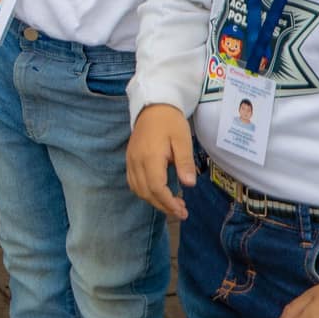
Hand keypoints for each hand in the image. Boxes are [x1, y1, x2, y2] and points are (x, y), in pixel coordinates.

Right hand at [124, 104, 196, 219]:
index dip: (168, 202)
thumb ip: (184, 162)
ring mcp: (131, 160)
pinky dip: (144, 192)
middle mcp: (137, 161)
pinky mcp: (130, 159)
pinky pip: (133, 181)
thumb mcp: (183, 140)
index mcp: (150, 157)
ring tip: (171, 203)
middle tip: (181, 211)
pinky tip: (157, 192)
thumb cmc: (170, 122)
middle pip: (146, 192)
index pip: (156, 187)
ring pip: (137, 189)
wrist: (152, 106)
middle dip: (163, 205)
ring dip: (153, 200)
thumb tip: (188, 184)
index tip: (182, 210)